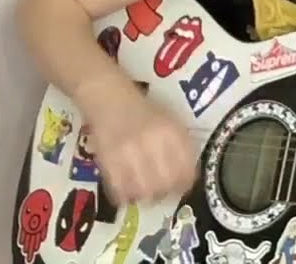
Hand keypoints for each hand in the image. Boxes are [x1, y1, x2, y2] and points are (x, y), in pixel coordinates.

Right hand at [75, 76, 197, 204]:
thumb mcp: (172, 123)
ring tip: (145, 191)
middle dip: (167, 193)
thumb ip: (183, 148)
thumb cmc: (145, 113)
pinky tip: (128, 190)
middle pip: (166, 184)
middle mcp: (152, 142)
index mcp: (172, 133)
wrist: (110, 99)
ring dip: (147, 196)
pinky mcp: (108, 161)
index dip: (185, 183)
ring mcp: (129, 153)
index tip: (181, 186)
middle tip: (163, 191)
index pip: (186, 170)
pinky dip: (126, 195)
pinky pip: (120, 190)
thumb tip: (188, 178)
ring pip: (145, 191)